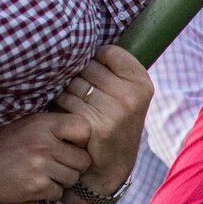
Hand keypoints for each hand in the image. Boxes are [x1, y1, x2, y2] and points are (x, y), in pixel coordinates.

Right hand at [0, 111, 92, 203]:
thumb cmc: (1, 145)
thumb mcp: (25, 125)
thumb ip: (51, 127)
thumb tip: (82, 133)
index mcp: (43, 124)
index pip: (83, 128)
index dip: (82, 140)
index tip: (72, 145)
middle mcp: (45, 144)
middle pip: (83, 160)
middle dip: (74, 165)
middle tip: (58, 164)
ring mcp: (41, 167)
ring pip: (72, 178)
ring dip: (62, 180)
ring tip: (44, 174)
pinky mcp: (36, 187)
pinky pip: (58, 193)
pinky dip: (49, 192)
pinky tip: (35, 184)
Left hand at [51, 44, 151, 198]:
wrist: (112, 165)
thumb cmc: (115, 121)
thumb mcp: (127, 94)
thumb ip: (114, 69)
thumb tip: (84, 37)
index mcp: (142, 83)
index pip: (108, 51)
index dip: (96, 60)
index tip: (97, 76)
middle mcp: (132, 96)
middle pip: (88, 66)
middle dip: (80, 77)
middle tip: (84, 95)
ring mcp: (115, 111)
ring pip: (74, 82)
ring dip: (67, 90)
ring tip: (77, 105)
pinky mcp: (95, 125)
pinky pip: (65, 100)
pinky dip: (60, 104)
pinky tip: (69, 115)